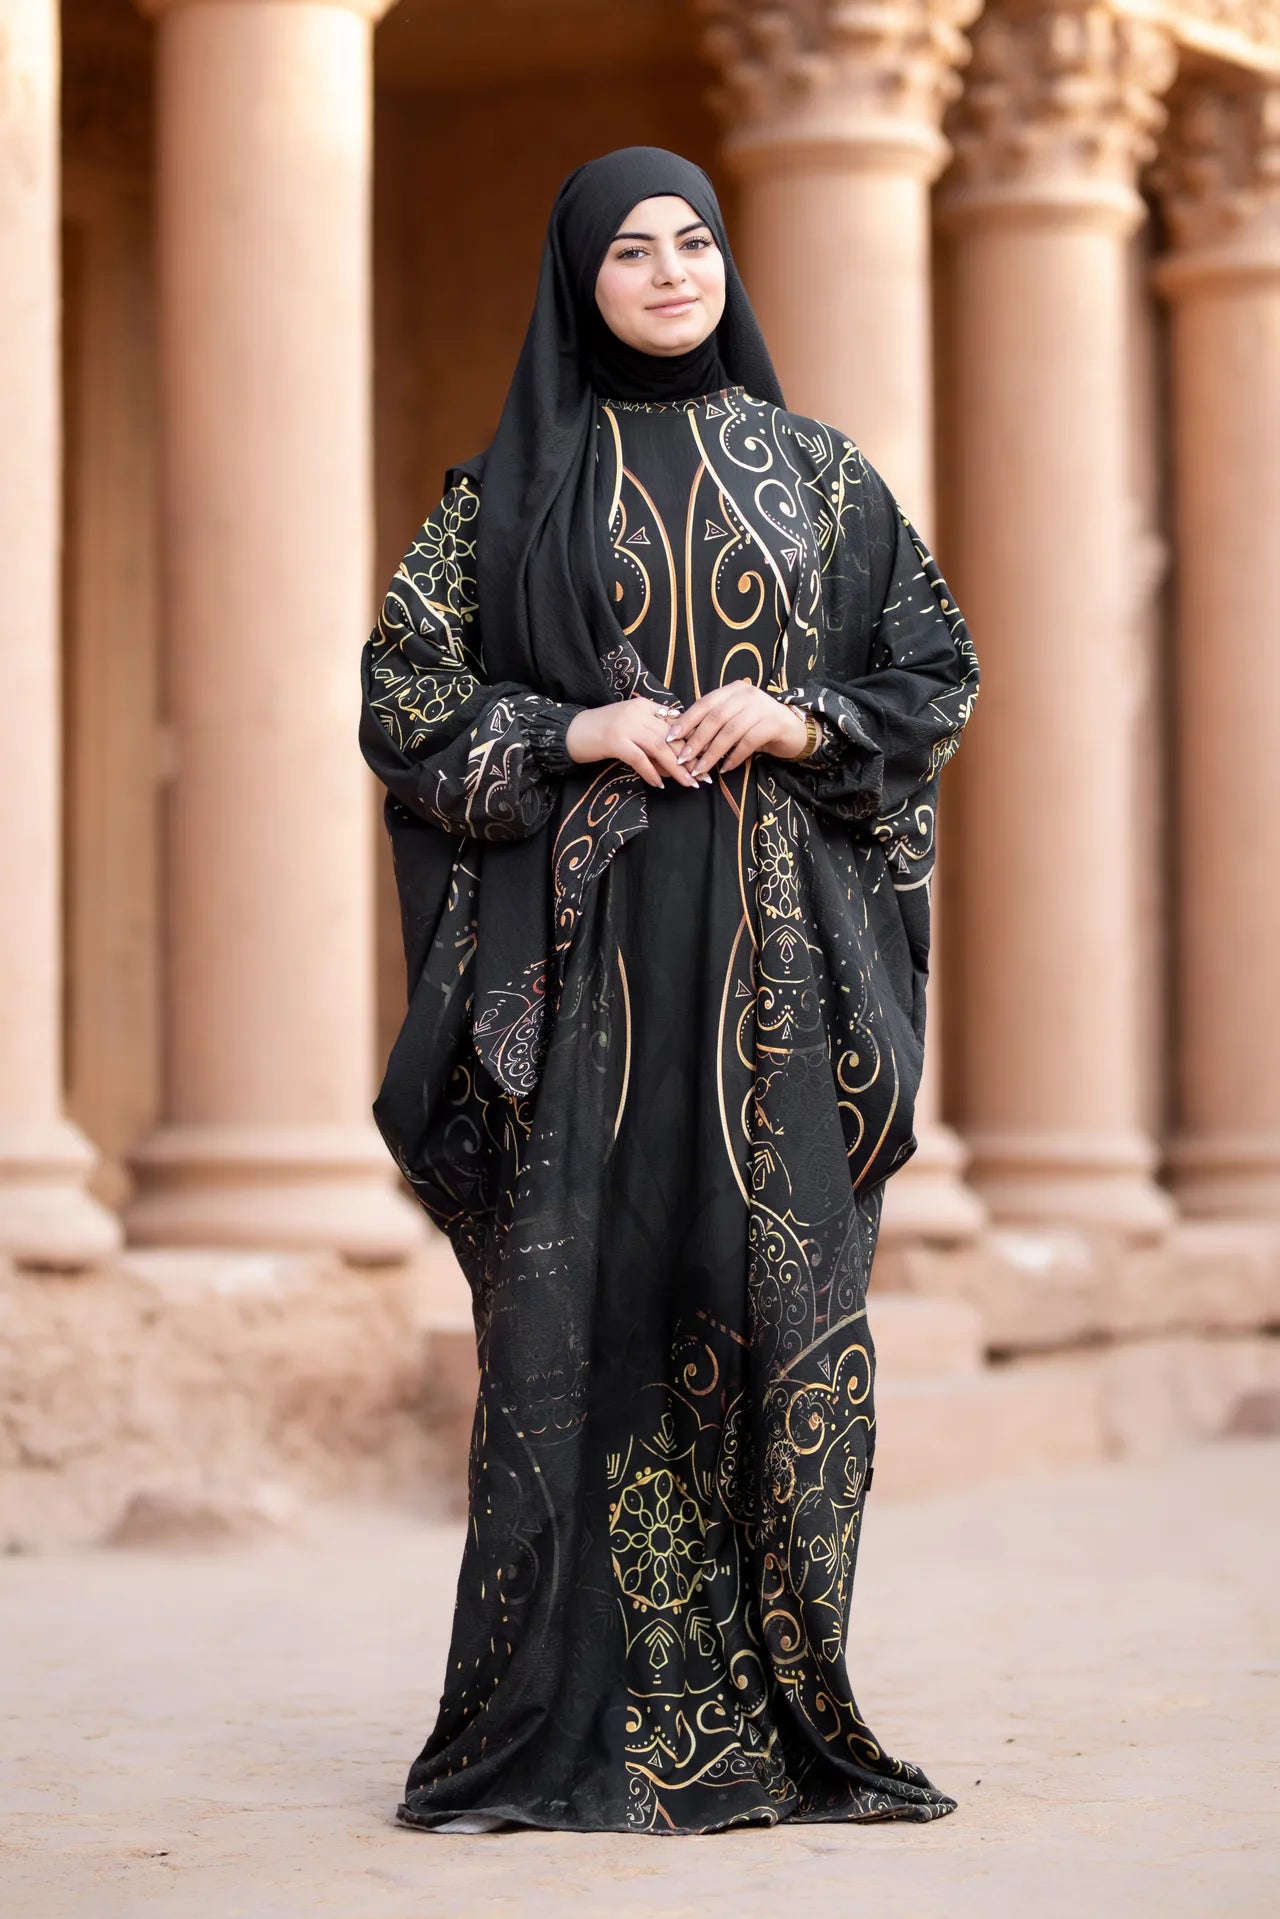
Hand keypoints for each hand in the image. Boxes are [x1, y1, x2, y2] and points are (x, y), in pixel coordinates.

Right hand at [565, 696, 702, 788]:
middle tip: (703, 776)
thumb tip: (678, 759)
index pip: (675, 724)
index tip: (705, 759)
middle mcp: (637, 712)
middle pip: (671, 736)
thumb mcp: (631, 726)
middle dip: (690, 758)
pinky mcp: (614, 741)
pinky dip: (651, 772)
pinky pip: (639, 759)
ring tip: (689, 783)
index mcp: (644, 705)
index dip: (692, 742)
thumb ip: (652, 735)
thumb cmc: (602, 733)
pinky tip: (659, 785)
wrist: (570, 732)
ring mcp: (625, 726)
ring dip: (677, 768)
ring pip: (660, 747)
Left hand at [664, 680, 808, 775]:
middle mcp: (747, 694)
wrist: (794, 730)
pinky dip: (734, 757)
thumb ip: (714, 722)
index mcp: (733, 690)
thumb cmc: (757, 726)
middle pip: (715, 718)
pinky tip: (724, 769)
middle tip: (683, 758)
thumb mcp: (734, 719)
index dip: (687, 721)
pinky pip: (748, 742)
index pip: (704, 703)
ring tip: (700, 769)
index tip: (671, 738)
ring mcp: (762, 708)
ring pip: (730, 732)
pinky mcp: (773, 724)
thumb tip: (683, 738)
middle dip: (696, 740)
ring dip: (712, 753)